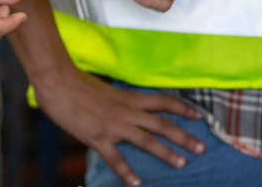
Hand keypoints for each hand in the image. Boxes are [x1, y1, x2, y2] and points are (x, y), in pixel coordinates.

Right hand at [32, 64, 205, 186]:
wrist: (60, 84)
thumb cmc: (82, 85)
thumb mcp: (110, 91)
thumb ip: (123, 102)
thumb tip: (133, 110)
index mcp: (131, 97)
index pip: (164, 101)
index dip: (184, 108)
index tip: (200, 117)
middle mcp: (128, 111)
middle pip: (162, 124)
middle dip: (184, 136)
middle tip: (201, 147)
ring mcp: (114, 125)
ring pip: (147, 141)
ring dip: (166, 153)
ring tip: (181, 163)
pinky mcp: (98, 138)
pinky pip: (116, 159)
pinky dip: (127, 172)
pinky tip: (137, 183)